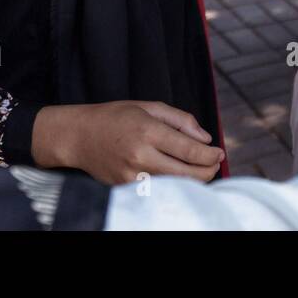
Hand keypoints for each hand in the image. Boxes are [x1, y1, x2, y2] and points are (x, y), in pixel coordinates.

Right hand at [32, 100, 223, 184]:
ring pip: (174, 186)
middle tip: (215, 163)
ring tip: (201, 170)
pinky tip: (180, 177)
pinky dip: (173, 186)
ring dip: (193, 180)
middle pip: (186, 174)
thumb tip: (205, 138)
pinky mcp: (125, 188)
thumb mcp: (149, 107)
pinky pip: (158, 190)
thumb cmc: (115, 116)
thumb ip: (180, 120)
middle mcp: (140, 155)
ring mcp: (131, 175)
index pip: (189, 150)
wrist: (78, 136)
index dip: (210, 154)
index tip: (220, 152)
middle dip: (207, 170)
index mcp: (148, 131)